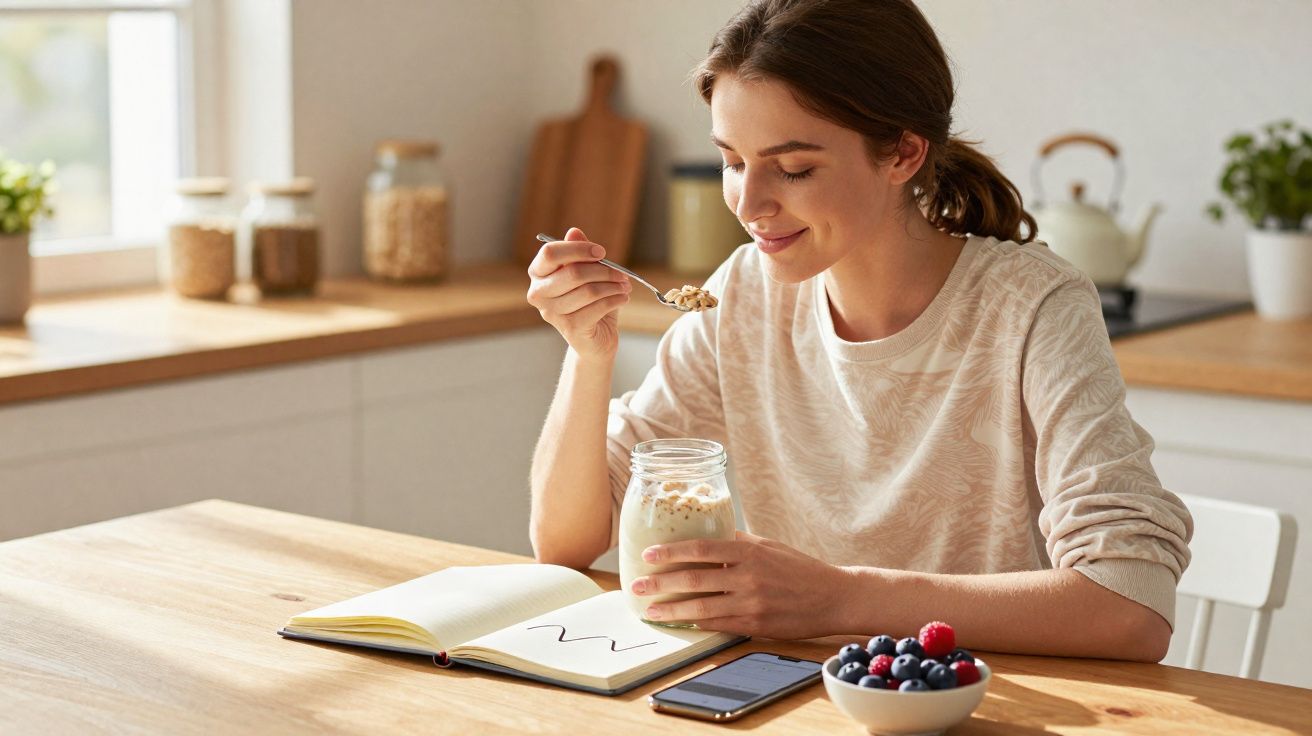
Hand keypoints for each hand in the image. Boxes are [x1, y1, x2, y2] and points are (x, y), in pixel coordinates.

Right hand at [526, 227, 630, 359]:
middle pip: (573, 272)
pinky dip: (615, 299)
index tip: (601, 252)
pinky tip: (623, 298)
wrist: (595, 339)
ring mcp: (552, 313)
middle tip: (621, 273)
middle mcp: (538, 293)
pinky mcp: (570, 328)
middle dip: (603, 270)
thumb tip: (574, 232)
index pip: (550, 253)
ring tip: (624, 286)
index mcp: (538, 273)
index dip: (578, 249)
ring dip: (613, 286)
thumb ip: (579, 253)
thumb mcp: (586, 273)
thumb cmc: (589, 302)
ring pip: (588, 290)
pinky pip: (597, 307)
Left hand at [632, 531, 852, 639]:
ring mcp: (751, 603)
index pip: (701, 549)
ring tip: (650, 609)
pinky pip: (718, 625)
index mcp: (749, 551)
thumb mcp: (770, 546)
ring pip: (701, 607)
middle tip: (636, 584)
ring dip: (671, 609)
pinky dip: (695, 623)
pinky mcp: (756, 625)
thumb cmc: (800, 568)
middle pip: (694, 579)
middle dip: (660, 583)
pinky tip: (679, 622)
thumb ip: (738, 542)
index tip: (648, 554)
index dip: (671, 551)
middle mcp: (748, 576)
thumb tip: (708, 532)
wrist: (834, 597)